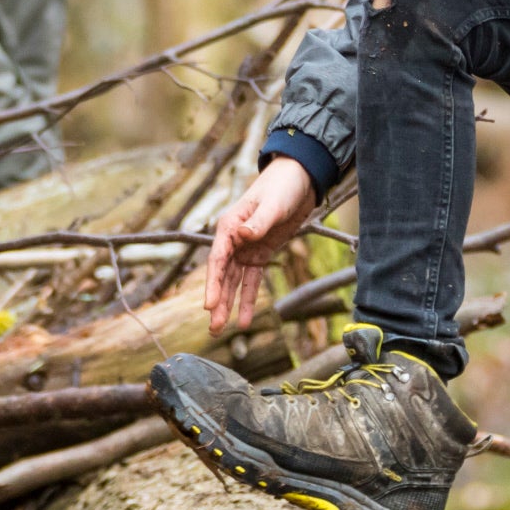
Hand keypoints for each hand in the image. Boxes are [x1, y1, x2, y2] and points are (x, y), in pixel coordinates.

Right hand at [203, 157, 317, 334]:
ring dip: (228, 304)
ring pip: (233, 282)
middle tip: (213, 328)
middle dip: (217, 302)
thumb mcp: (273, 205)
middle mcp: (233, 240)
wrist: (300, 179)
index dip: (212, 284)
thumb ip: (258, 222)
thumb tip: (242, 235)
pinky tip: (244, 319)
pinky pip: (251, 280)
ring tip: (221, 330)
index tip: (209, 305)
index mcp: (229, 227)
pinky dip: (247, 298)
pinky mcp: (261, 254)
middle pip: (222, 276)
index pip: (217, 260)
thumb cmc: (282, 186)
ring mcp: (246, 248)